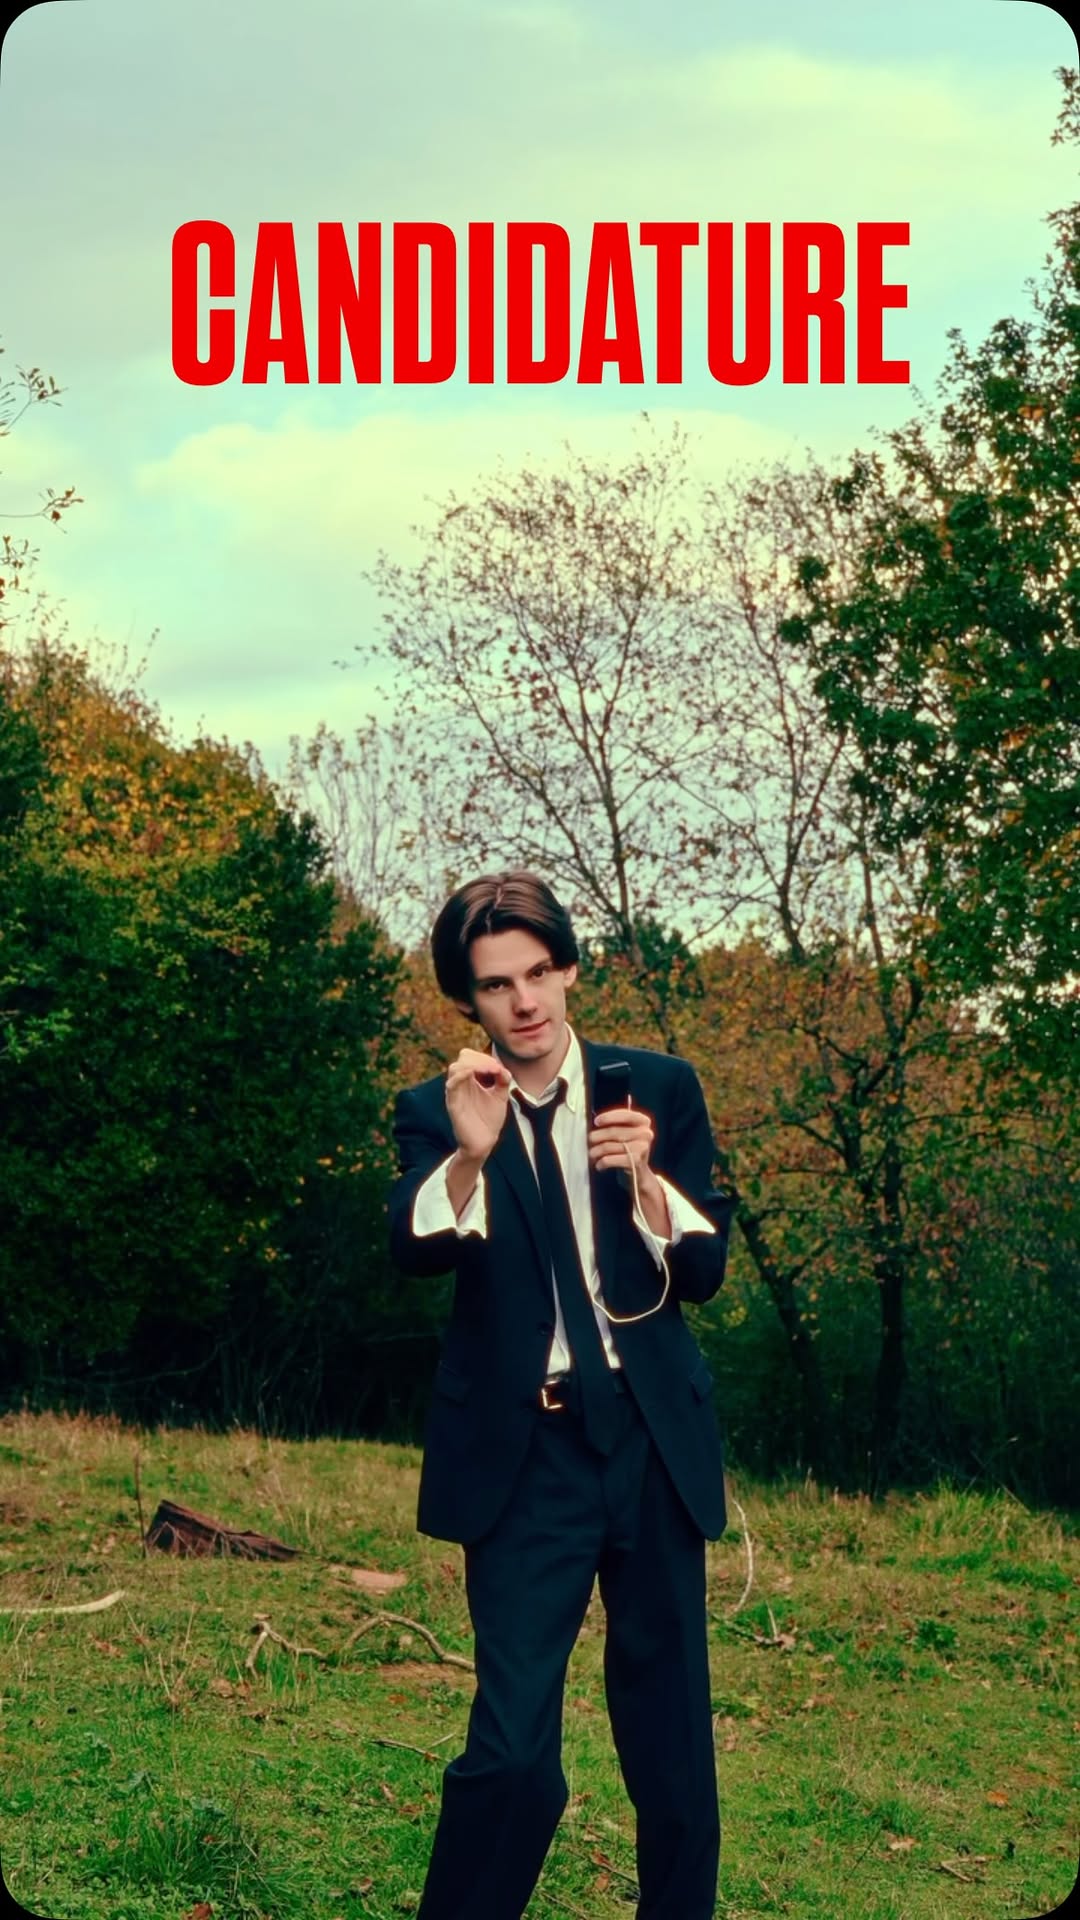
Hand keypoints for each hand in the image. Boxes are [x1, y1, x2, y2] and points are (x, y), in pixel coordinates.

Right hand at [445, 1048, 512, 1162]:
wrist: (484, 1142)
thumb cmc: (489, 1119)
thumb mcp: (500, 1095)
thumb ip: (503, 1080)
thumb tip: (502, 1068)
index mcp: (470, 1080)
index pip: (471, 1057)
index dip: (484, 1058)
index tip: (499, 1069)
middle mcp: (461, 1084)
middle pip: (463, 1058)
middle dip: (480, 1059)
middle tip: (494, 1070)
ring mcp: (456, 1093)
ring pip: (455, 1068)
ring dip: (473, 1065)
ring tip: (489, 1072)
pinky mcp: (453, 1104)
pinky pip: (452, 1084)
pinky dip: (463, 1075)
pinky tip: (476, 1075)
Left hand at [588, 1104, 656, 1182]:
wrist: (638, 1173)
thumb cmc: (628, 1148)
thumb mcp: (627, 1132)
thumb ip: (615, 1124)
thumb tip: (595, 1123)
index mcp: (644, 1121)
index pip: (625, 1115)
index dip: (609, 1117)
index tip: (596, 1121)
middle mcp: (646, 1133)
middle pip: (614, 1132)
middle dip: (597, 1136)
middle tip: (589, 1140)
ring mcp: (642, 1148)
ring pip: (609, 1146)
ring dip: (596, 1151)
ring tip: (592, 1153)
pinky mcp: (635, 1162)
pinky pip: (610, 1159)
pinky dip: (601, 1162)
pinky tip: (599, 1164)